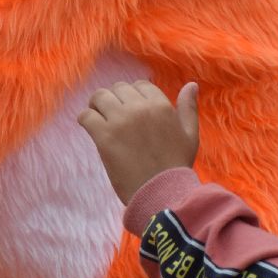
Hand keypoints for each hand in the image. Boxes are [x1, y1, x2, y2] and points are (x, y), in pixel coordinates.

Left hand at [78, 80, 199, 204]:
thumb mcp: (190, 134)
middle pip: (118, 89)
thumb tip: (191, 84)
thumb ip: (188, 107)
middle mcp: (140, 108)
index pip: (140, 85)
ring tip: (100, 119)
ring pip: (99, 97)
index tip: (131, 110)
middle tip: (113, 115)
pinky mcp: (104, 136)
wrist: (162, 193)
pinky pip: (86, 116)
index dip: (134, 96)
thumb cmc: (176, 165)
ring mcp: (121, 121)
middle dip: (115, 100)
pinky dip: (85, 120)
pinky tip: (92, 130)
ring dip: (97, 106)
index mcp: (161, 106)